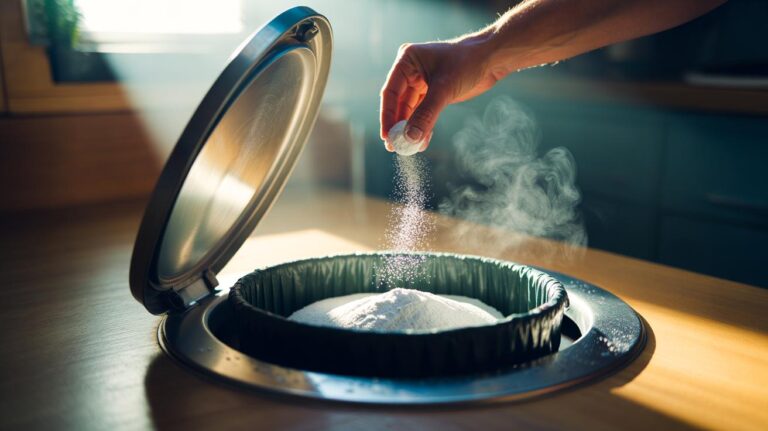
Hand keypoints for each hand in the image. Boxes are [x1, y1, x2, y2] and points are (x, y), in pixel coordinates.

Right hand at [379, 35, 501, 151]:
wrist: (491, 59)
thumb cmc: (468, 63)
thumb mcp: (444, 89)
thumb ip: (426, 115)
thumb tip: (409, 138)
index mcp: (407, 61)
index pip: (390, 92)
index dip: (387, 116)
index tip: (387, 137)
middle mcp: (410, 71)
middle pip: (398, 103)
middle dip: (398, 126)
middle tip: (394, 146)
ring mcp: (421, 82)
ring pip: (411, 110)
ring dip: (410, 129)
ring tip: (409, 148)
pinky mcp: (432, 93)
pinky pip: (423, 113)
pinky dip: (423, 126)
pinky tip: (422, 142)